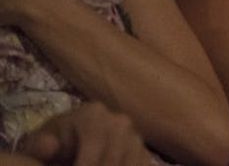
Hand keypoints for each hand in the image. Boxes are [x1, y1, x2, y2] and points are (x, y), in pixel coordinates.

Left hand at [17, 102, 153, 165]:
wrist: (72, 144)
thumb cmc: (55, 144)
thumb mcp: (38, 144)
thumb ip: (39, 147)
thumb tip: (49, 145)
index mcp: (94, 114)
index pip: (95, 142)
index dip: (85, 164)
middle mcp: (120, 122)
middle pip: (116, 156)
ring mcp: (135, 137)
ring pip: (132, 162)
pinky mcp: (143, 152)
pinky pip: (143, 165)